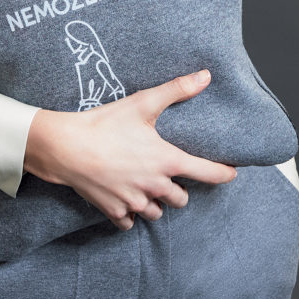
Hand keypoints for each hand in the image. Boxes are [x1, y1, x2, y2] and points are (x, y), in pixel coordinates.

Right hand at [23, 69, 235, 230]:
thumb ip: (176, 90)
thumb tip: (205, 76)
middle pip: (181, 199)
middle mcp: (154, 186)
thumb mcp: (142, 103)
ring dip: (155, 202)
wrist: (66, 147)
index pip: (207, 173)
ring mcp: (134, 202)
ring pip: (157, 212)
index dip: (223, 174)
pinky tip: (124, 197)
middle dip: (178, 189)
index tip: (232, 173)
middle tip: (168, 174)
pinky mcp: (114, 211)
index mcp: (166, 161)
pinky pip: (130, 222)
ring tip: (146, 185)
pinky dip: (130, 213)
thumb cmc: (105, 124)